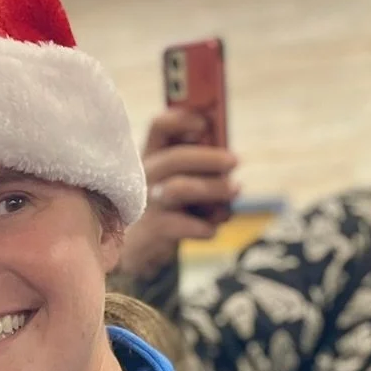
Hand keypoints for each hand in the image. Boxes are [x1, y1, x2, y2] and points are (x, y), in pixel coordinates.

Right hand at [116, 105, 239, 277]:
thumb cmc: (164, 206)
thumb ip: (196, 168)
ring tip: (234, 190)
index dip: (182, 119)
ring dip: (213, 189)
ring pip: (180, 189)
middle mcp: (145, 176)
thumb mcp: (174, 180)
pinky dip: (205, 227)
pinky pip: (184, 225)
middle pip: (175, 158)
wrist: (135, 250)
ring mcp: (146, 203)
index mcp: (152, 156)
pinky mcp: (152, 230)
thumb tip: (229, 165)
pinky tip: (212, 228)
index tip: (206, 123)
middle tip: (234, 161)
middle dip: (209, 157)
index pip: (159, 127)